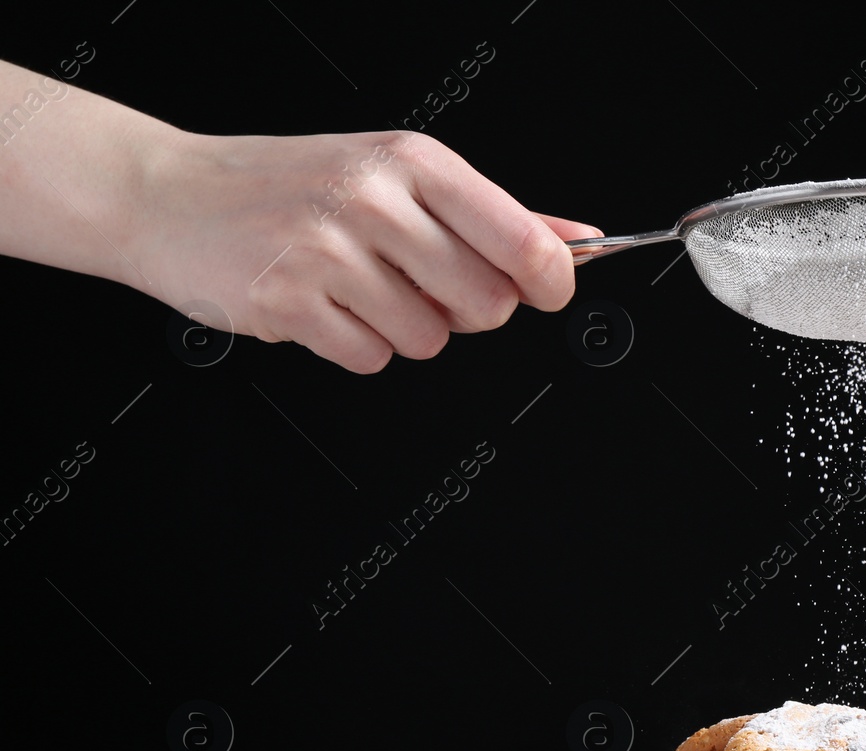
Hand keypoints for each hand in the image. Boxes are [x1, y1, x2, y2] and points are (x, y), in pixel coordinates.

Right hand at [132, 129, 601, 372]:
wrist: (171, 195)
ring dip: (402, 329)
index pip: (521, 240)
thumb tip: (580, 240)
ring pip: (429, 339)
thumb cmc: (294, 186)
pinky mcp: (289, 301)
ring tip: (357, 288)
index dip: (550, 281)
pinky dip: (354, 346)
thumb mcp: (399, 178)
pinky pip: (371, 359)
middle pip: (486, 304)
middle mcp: (373, 199)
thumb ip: (495, 214)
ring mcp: (328, 250)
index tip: (547, 290)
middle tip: (420, 284)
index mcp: (414, 162)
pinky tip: (323, 306)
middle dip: (465, 311)